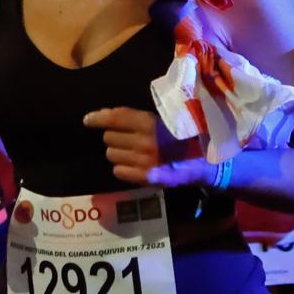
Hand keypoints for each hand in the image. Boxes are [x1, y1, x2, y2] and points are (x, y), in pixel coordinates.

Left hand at [86, 107, 201, 185]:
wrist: (205, 162)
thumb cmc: (183, 136)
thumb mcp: (163, 120)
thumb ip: (136, 118)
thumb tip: (107, 115)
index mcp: (150, 124)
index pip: (115, 119)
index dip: (98, 118)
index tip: (87, 120)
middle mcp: (144, 143)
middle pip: (109, 137)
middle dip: (113, 135)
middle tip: (127, 136)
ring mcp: (143, 162)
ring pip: (111, 154)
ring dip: (118, 151)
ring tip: (134, 151)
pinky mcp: (144, 178)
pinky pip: (118, 170)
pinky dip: (122, 166)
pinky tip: (135, 164)